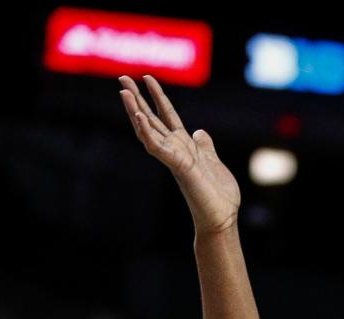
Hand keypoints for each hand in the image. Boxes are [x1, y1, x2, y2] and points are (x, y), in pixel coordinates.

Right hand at [118, 74, 239, 234]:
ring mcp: (174, 157)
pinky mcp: (177, 166)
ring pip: (148, 130)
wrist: (222, 217)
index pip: (167, 116)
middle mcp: (175, 149)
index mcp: (184, 146)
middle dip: (137, 98)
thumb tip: (199, 131)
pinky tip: (138, 116)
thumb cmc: (218, 195)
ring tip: (123, 91)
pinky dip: (146, 132)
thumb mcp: (213, 161)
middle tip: (121, 77)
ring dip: (134, 111)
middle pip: (151, 119)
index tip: (147, 77)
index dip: (158, 96)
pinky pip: (157, 147)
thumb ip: (204, 146)